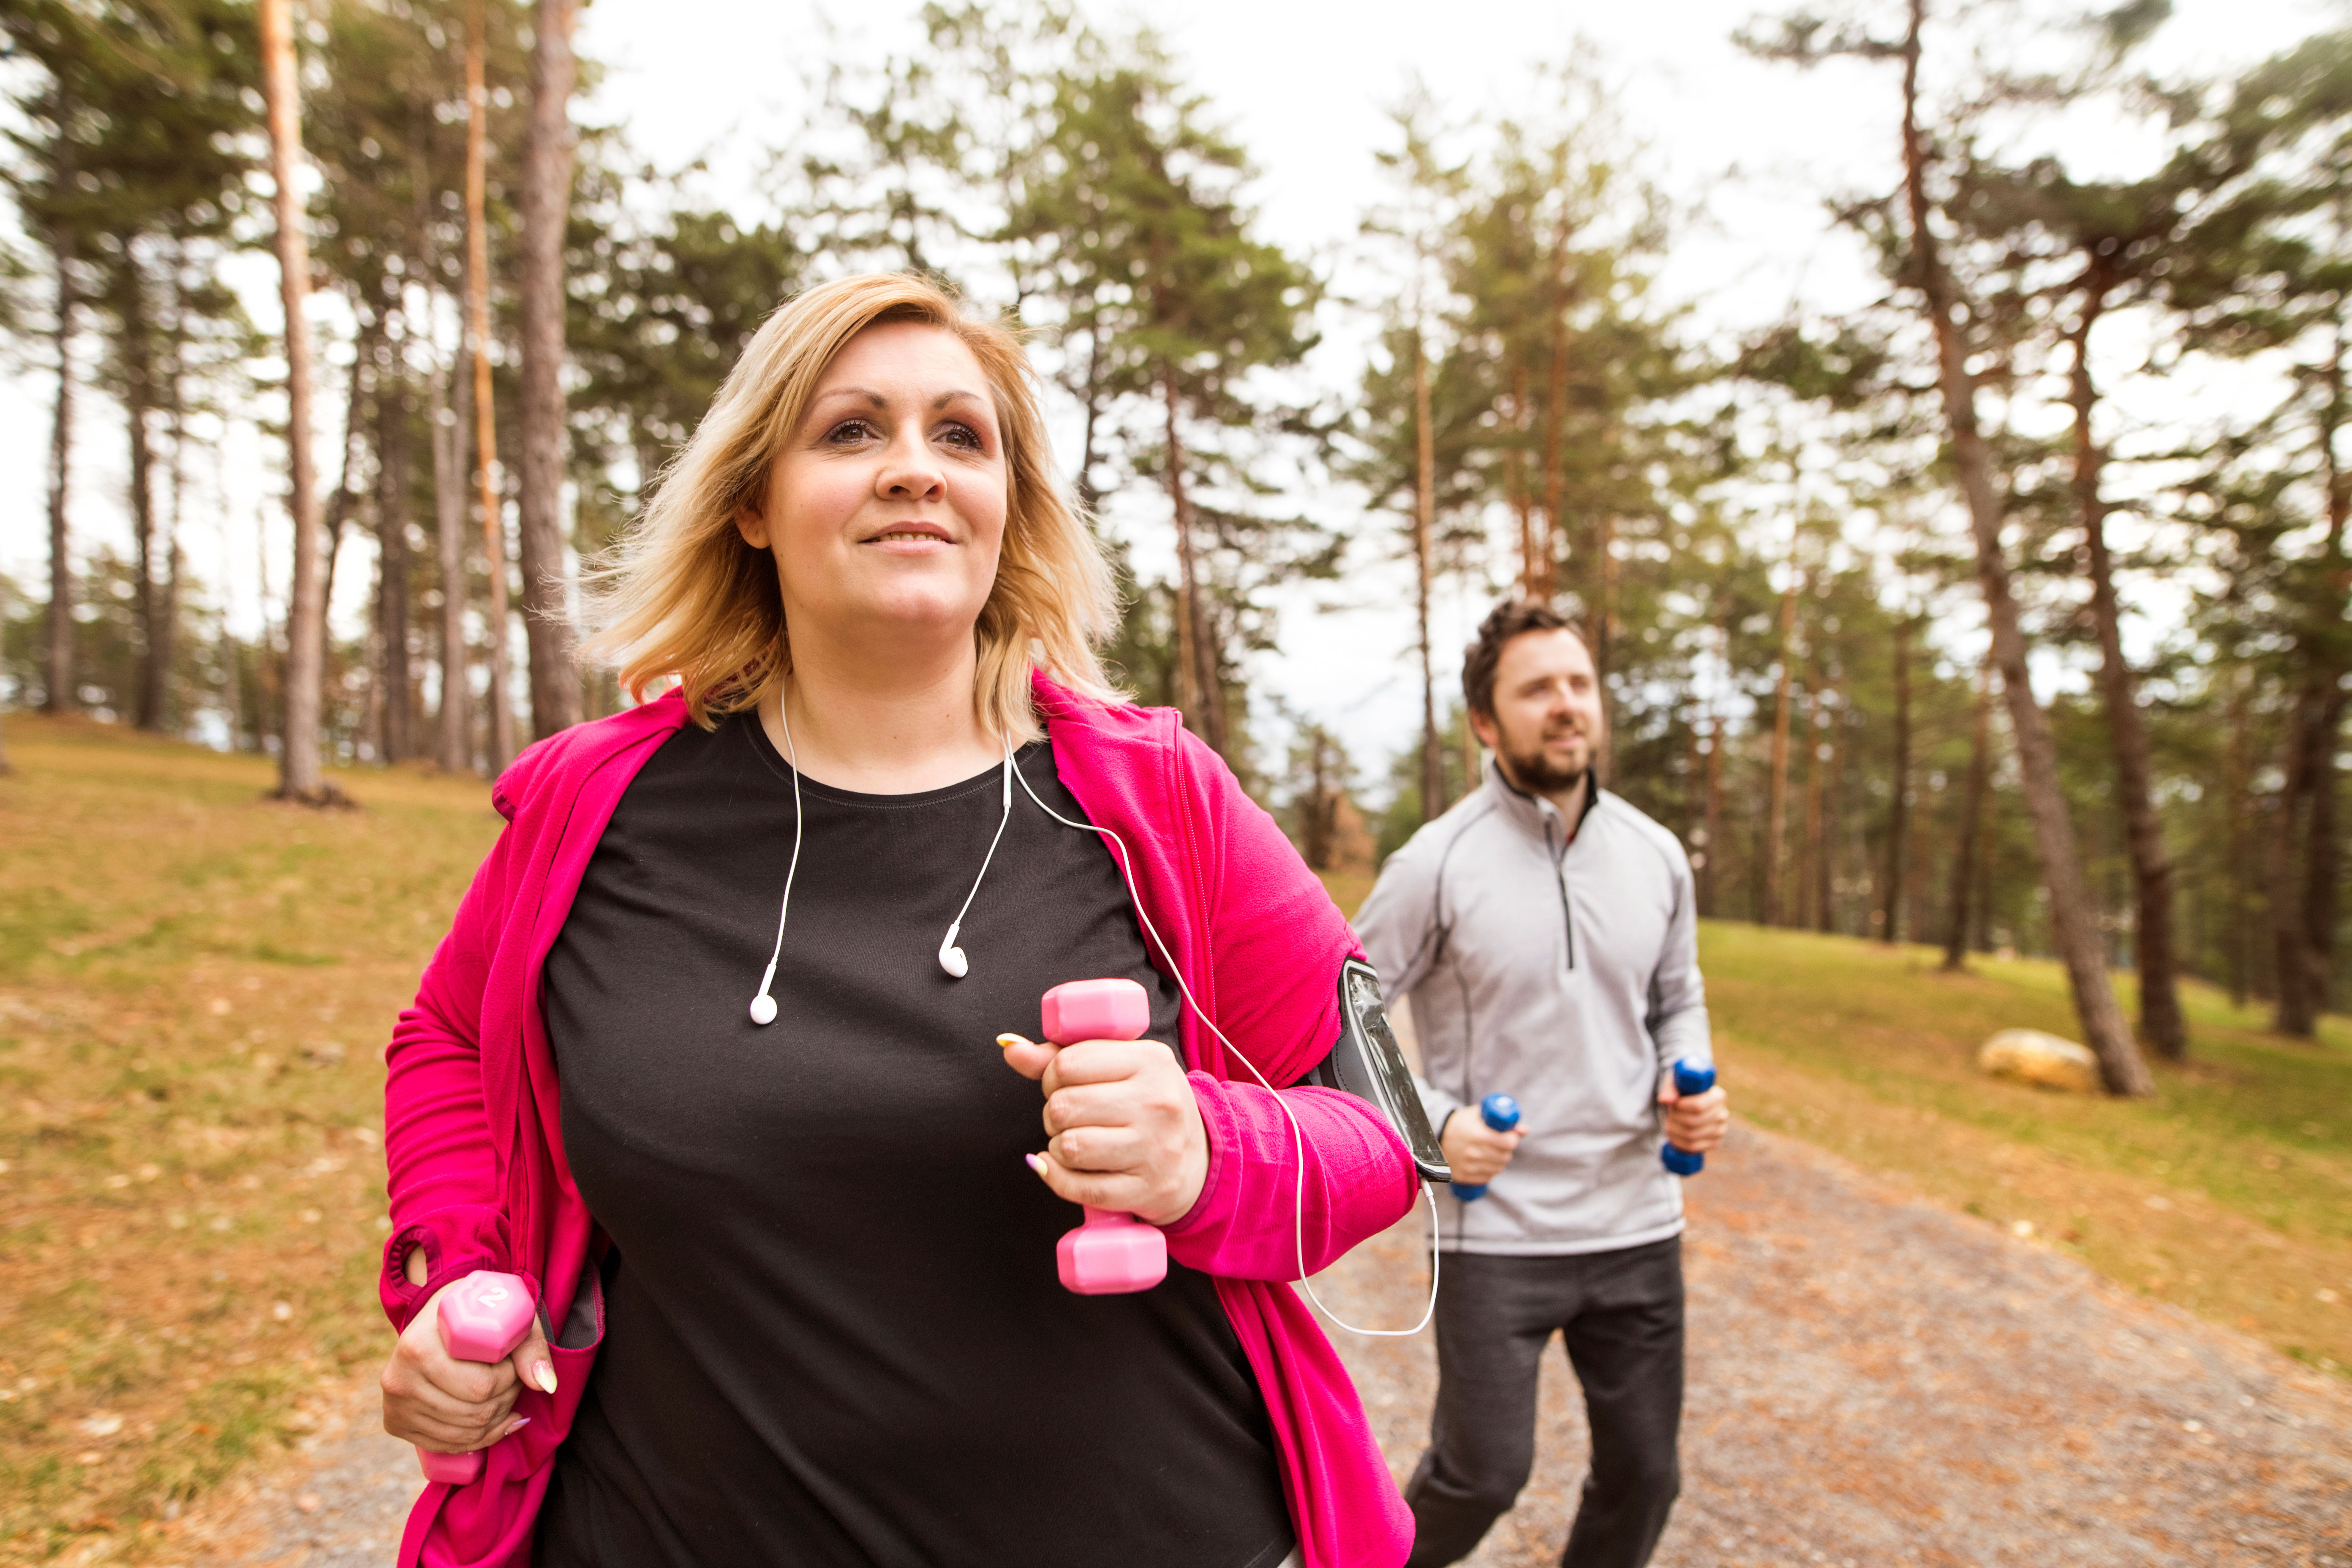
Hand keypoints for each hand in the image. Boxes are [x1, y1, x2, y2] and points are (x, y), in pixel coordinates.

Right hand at [380, 1272, 554, 1454]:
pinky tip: (494, 1419)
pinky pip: (447, 1446)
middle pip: (475, 1412)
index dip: (510, 1378)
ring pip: (465, 1433)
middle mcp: (399, 1378)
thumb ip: (530, 1347)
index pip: (482, 1386)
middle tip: (513, 1378)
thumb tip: (545, 1386)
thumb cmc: (476, 1313)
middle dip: (507, 1398)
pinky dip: (479, 1437)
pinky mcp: (395, 1424)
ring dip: (497, 1418)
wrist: (438, 1317)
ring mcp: (394, 1404)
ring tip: (503, 1393)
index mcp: (419, 1346)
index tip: (511, 1361)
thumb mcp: (507, 1315)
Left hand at [998, 1034, 1207, 1225]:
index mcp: (1151, 1060)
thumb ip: (1060, 1056)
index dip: (1051, 1077)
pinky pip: (1079, 1188)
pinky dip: (1059, 1178)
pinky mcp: (1147, 1190)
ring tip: (1073, 1142)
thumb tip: (1008, 1046)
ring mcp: (1155, 1149)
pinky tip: (1064, 1168)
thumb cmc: (1146, 1106)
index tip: (1063, 1085)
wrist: (1198, 1162)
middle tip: (1070, 1117)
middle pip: (1063, 1106)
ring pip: (1070, 1147)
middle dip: (1054, 1114)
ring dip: (1058, 1147)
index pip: (1068, 1063)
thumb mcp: (1118, 1068)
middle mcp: (1158, 1103)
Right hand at [1440, 1108, 1523, 1185]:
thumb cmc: (1462, 1123)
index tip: (1509, 1136)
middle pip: (1505, 1157)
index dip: (1512, 1138)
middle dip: (1506, 1150)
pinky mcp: (1463, 1176)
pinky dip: (1489, 1171)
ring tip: (1491, 1152)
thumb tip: (1525, 1130)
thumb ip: (1502, 1122)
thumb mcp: (1479, 1116)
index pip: (1509, 1143)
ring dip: (1499, 1161)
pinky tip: (1483, 1162)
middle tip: (1500, 1144)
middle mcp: (1473, 1152)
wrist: (1435, 1136)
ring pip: (1498, 1168)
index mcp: (1478, 1134)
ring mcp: (1468, 1166)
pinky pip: (1487, 1177)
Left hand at [1659, 1078, 1728, 1154]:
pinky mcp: (1715, 1143)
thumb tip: (1664, 1100)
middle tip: (1669, 1115)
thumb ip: (1670, 1089)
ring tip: (1669, 1123)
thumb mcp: (1677, 1084)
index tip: (1673, 1104)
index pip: (1698, 1106)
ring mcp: (1720, 1130)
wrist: (1691, 1106)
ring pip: (1691, 1136)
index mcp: (1718, 1096)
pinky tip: (1674, 1135)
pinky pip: (1693, 1147)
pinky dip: (1679, 1142)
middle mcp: (1722, 1114)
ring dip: (1674, 1131)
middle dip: (1675, 1119)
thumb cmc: (1685, 1092)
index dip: (1681, 1107)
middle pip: (1692, 1122)